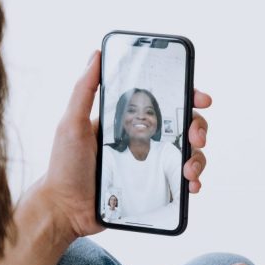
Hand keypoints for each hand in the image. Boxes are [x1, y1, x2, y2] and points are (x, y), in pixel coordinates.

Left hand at [36, 50, 212, 239]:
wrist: (65, 210)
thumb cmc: (64, 166)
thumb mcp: (71, 124)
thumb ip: (84, 90)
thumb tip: (96, 54)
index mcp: (127, 120)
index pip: (163, 100)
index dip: (186, 95)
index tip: (199, 98)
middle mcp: (142, 139)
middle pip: (183, 125)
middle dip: (198, 127)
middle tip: (197, 137)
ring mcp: (150, 164)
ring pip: (188, 153)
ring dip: (198, 157)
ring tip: (189, 170)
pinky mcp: (152, 187)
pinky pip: (180, 181)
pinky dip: (193, 181)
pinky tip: (191, 185)